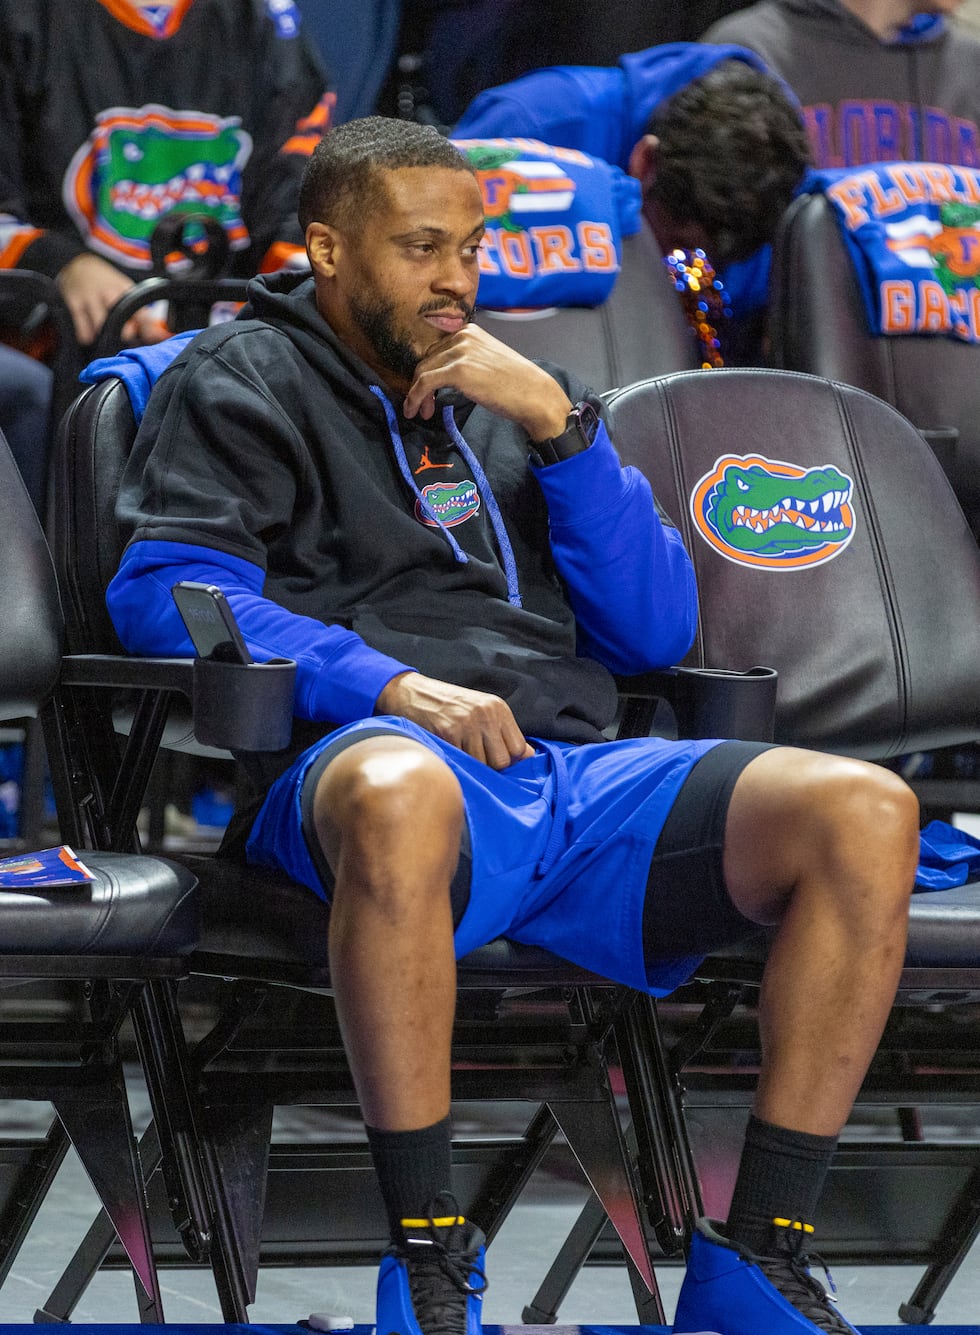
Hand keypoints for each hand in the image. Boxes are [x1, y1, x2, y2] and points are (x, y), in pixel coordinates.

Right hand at [56, 253, 169, 346]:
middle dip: (126, 332)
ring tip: (105, 337)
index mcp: (125, 290)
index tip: (150, 338)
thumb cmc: (105, 282)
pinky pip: (82, 327)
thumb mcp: (124, 290)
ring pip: (100, 325)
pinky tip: (89, 336)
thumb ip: (140, 313)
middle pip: (121, 317)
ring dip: (104, 336)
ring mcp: (90, 298)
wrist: (77, 263)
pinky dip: (87, 336)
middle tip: (125, 337)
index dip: (147, 328)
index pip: (141, 311)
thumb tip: (157, 336)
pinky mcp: (75, 303)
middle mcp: (109, 293)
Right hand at [376, 671, 534, 769]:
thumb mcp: (481, 710)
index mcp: (498, 708)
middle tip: (476, 759)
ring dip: (473, 767)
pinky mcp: (448, 733)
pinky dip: (457, 762)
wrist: (412, 693)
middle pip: (503, 761)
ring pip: (483, 766)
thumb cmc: (448, 705)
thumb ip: (503, 731)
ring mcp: (467, 724)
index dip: (509, 759)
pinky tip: (450, 751)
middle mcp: (486, 715)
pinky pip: (462, 762)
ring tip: (461, 754)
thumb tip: (527, 756)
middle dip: (492, 767)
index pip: (519, 748)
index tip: (495, 758)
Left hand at [402, 324, 572, 441]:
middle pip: (426, 360)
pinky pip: (424, 383)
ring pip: (422, 371)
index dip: (426, 372)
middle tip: (424, 407)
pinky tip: (415, 411)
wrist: (534, 394)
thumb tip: (443, 375)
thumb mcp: (486, 361)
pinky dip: (415, 398)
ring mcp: (460, 352)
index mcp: (469, 331)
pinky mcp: (458, 370)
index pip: (435, 350)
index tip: (426, 392)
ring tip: (421, 413)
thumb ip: (466, 360)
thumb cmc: (516, 384)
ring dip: (416, 395)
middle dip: (420, 385)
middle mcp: (462, 336)